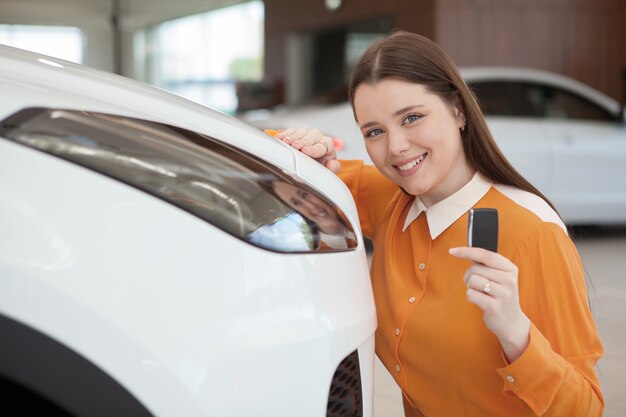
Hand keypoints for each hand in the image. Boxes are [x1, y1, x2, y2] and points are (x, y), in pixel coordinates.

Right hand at [274, 127, 339, 172]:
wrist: (310, 162)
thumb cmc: (320, 164)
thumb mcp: (328, 168)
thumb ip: (333, 167)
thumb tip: (332, 164)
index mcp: (327, 145)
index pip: (321, 146)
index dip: (313, 149)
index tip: (305, 151)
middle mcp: (317, 136)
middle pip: (309, 137)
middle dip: (302, 142)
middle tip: (295, 145)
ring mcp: (306, 132)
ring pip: (299, 133)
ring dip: (291, 137)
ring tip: (286, 141)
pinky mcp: (296, 131)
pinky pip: (290, 131)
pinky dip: (284, 135)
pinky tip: (279, 138)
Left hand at [449, 246, 529, 361]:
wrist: (511, 322)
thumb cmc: (500, 295)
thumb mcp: (500, 277)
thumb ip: (487, 264)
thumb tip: (465, 252)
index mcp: (510, 268)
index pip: (485, 255)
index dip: (467, 251)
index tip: (452, 251)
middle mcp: (509, 279)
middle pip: (475, 268)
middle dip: (469, 276)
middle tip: (477, 285)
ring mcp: (503, 293)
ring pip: (472, 280)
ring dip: (471, 287)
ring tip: (481, 294)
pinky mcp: (494, 306)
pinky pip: (471, 294)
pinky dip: (471, 298)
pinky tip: (481, 302)